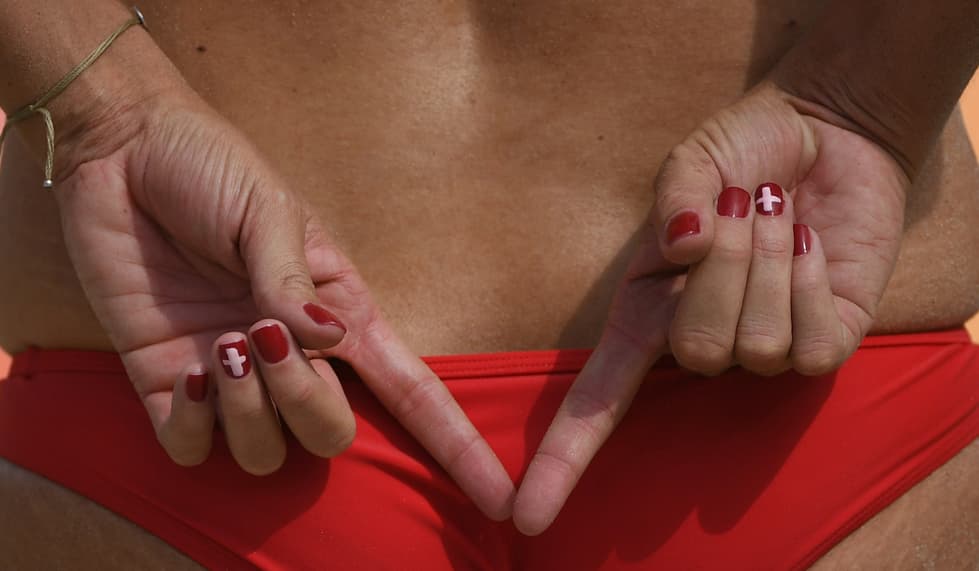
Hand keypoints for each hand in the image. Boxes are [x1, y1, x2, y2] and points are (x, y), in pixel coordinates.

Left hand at [53, 88, 513, 519]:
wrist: (123, 148)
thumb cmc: (212, 167)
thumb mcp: (268, 212)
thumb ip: (296, 284)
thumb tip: (328, 341)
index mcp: (339, 313)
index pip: (410, 391)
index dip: (455, 446)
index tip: (497, 497)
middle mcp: (293, 357)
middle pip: (331, 435)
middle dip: (309, 405)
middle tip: (269, 337)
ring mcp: (231, 377)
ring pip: (264, 454)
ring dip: (250, 411)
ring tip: (228, 341)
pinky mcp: (166, 384)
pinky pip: (191, 450)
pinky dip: (194, 427)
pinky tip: (193, 371)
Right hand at [513, 81, 907, 533]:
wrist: (823, 136)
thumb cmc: (741, 151)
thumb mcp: (693, 160)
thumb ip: (680, 196)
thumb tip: (686, 247)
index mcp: (646, 312)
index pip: (597, 401)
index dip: (563, 460)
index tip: (528, 514)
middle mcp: (697, 342)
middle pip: (700, 353)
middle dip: (727, 268)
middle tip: (743, 207)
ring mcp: (761, 349)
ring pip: (758, 350)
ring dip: (770, 263)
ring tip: (778, 217)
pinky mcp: (823, 344)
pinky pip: (811, 348)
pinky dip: (811, 281)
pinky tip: (811, 247)